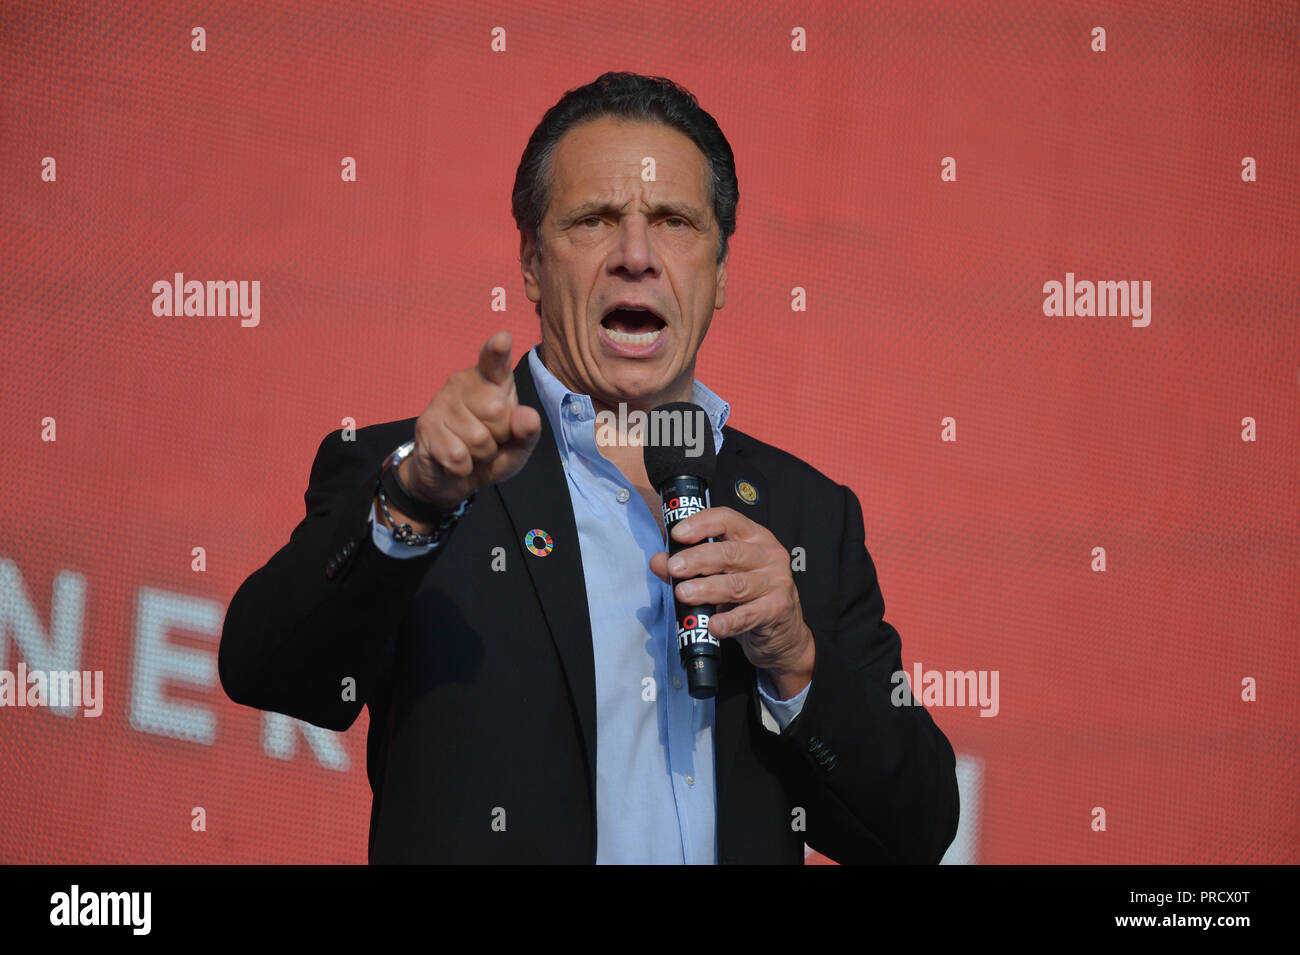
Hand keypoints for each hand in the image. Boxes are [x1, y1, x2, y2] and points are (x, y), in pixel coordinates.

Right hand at [399, 331, 541, 510]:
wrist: (450, 479)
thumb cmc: (489, 454)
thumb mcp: (517, 448)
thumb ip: (527, 433)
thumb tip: (528, 417)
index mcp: (491, 381)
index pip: (494, 361)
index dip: (497, 350)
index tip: (502, 339)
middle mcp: (464, 383)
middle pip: (497, 411)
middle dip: (499, 436)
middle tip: (489, 440)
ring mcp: (441, 402)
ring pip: (478, 438)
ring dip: (481, 456)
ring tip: (472, 452)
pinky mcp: (426, 426)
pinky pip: (458, 456)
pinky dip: (463, 469)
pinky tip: (455, 462)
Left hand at [650, 506, 814, 698]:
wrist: (783, 630)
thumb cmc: (750, 595)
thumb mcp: (720, 575)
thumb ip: (689, 567)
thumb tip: (658, 562)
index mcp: (753, 537)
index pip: (727, 520)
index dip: (701, 524)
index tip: (678, 535)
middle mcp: (768, 555)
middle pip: (730, 553)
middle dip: (697, 559)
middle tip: (674, 568)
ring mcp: (776, 582)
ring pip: (736, 584)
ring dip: (707, 589)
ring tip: (684, 593)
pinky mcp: (778, 608)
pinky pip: (749, 615)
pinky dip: (729, 621)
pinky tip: (713, 625)